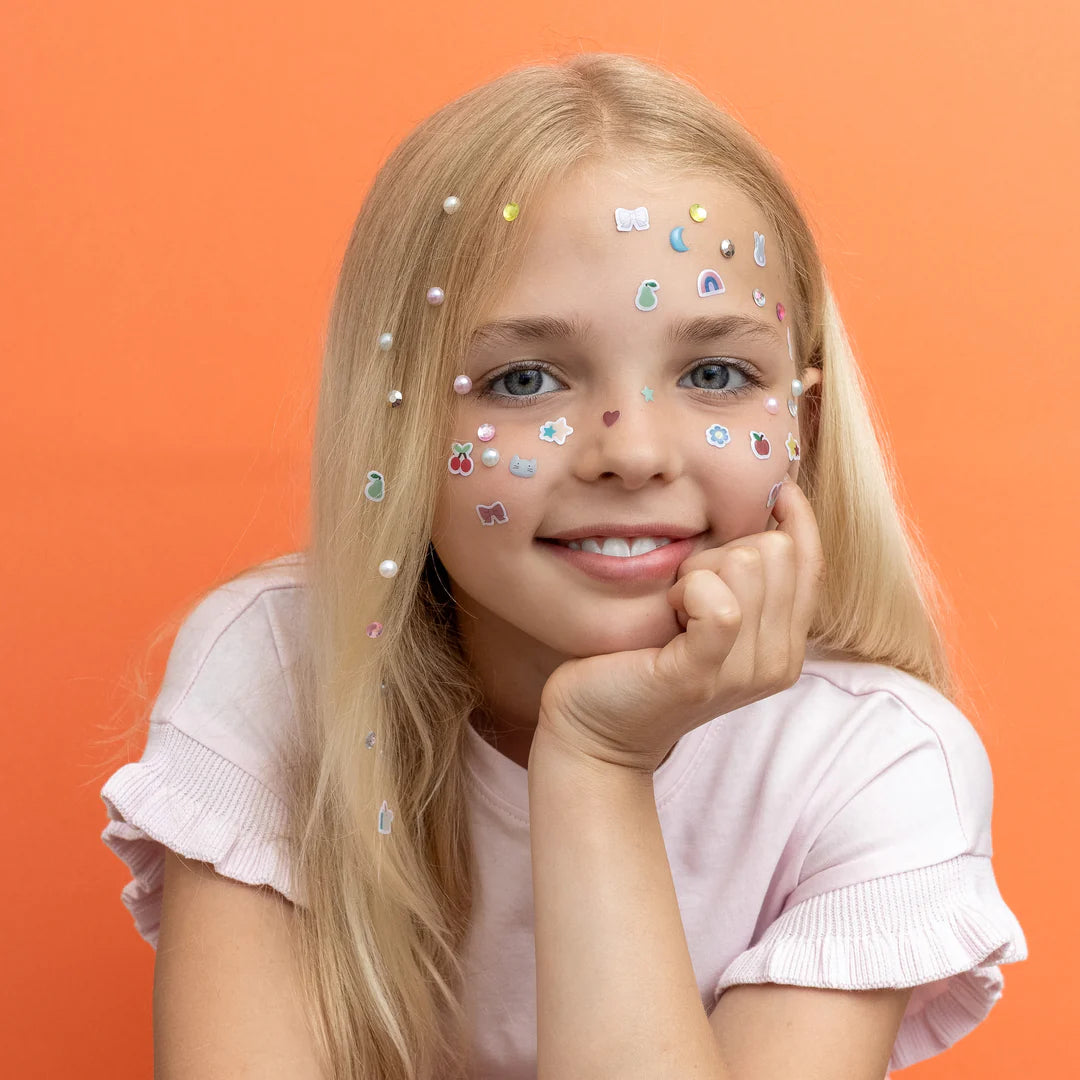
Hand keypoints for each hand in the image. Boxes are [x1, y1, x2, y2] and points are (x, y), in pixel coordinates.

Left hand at [537, 477, 825, 772]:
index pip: (811, 559)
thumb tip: (775, 497)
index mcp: (786, 643)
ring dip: (697, 571)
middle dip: (721, 551)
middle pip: (775, 550)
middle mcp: (778, 661)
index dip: (794, 517)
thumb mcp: (707, 611)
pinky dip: (689, 591)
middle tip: (684, 591)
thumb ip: (745, 574)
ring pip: (746, 564)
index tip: (770, 492)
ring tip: (673, 607)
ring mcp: (744, 672)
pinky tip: (669, 613)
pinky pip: (720, 605)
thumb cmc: (642, 657)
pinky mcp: (701, 675)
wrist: (595, 728)